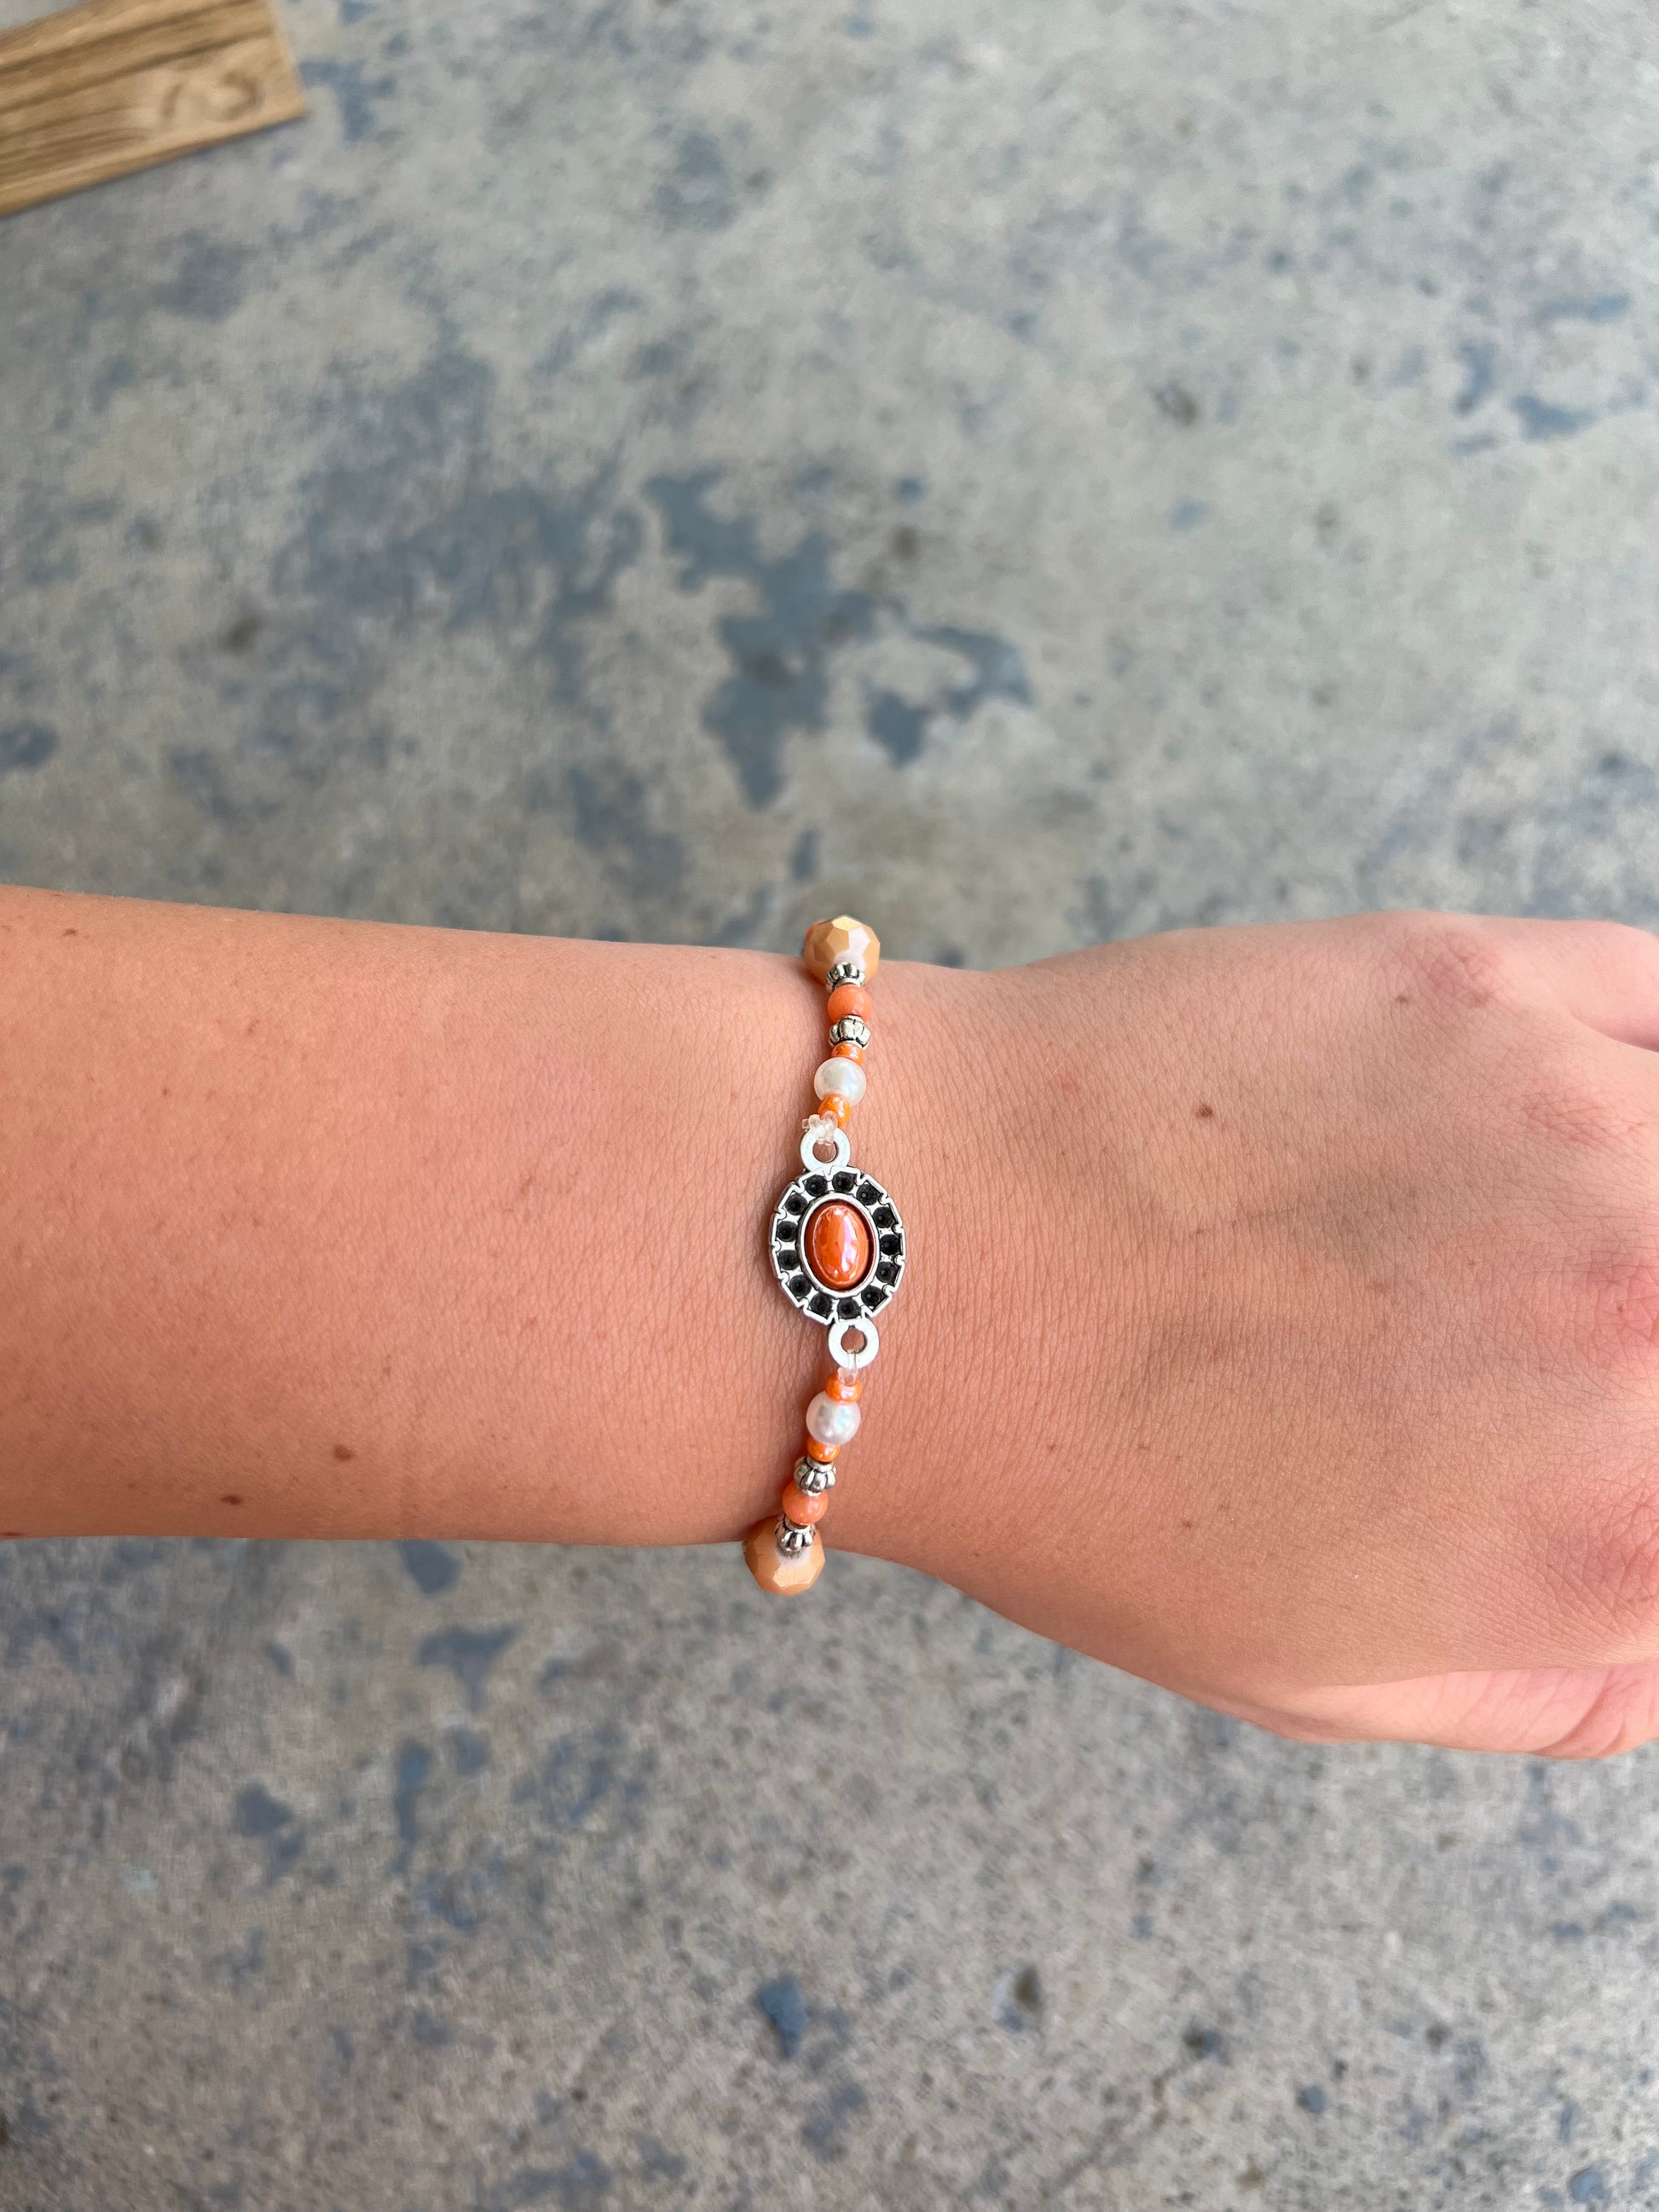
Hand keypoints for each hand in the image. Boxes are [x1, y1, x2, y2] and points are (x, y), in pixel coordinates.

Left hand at [876, 913, 1658, 1756]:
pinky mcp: (1485, 982)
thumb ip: (1561, 1673)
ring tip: (1546, 1243)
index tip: (1614, 1440)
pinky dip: (1647, 1063)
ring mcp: (1582, 1127)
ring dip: (1640, 1202)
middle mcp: (1653, 1326)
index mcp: (1626, 1536)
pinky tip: (1574, 1114)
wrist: (911, 1260)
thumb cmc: (1087, 1484)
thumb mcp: (1330, 1677)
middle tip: (1576, 1338)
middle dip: (1649, 1350)